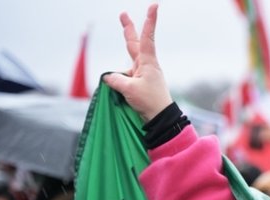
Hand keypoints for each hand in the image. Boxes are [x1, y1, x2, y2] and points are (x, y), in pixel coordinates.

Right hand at [103, 4, 172, 121]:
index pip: (146, 37)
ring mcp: (142, 74)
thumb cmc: (149, 101)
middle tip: (123, 14)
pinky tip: (125, 98)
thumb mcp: (129, 89)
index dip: (150, 21)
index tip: (155, 5)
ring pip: (126, 67)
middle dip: (128, 30)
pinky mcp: (139, 84)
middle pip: (133, 44)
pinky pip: (124, 80)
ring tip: (133, 96)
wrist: (161, 118)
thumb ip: (115, 80)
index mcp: (147, 62)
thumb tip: (109, 77)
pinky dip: (120, 87)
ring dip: (121, 79)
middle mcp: (145, 65)